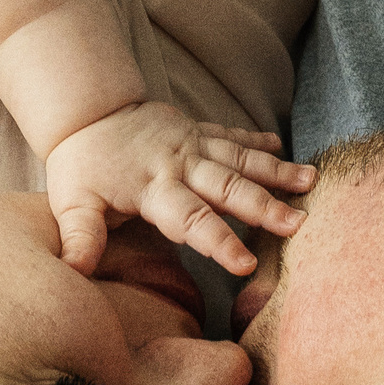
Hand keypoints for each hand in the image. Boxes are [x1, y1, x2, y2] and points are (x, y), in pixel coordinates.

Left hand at [44, 102, 315, 275]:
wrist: (87, 110)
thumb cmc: (80, 164)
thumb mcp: (71, 202)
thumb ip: (80, 237)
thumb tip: (74, 273)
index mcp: (153, 187)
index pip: (191, 220)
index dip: (219, 243)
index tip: (247, 265)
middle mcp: (180, 164)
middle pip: (228, 188)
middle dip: (265, 207)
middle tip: (299, 223)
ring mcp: (193, 144)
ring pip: (241, 158)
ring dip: (276, 170)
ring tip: (312, 181)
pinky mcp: (198, 130)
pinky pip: (233, 136)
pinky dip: (258, 142)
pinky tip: (283, 147)